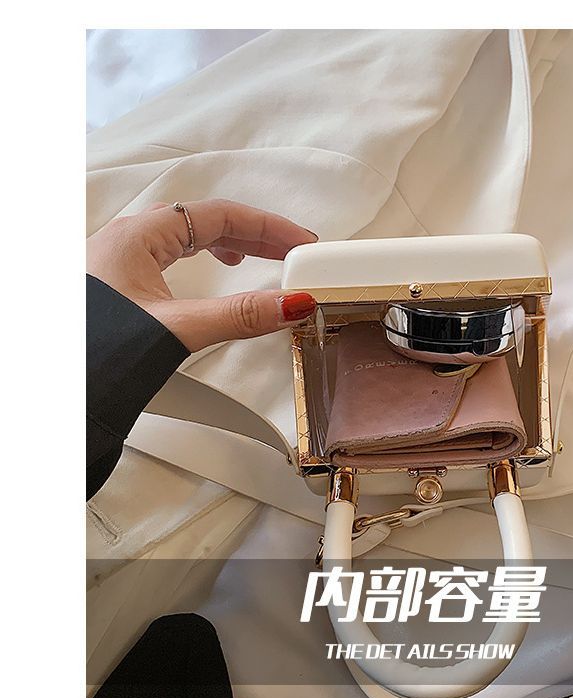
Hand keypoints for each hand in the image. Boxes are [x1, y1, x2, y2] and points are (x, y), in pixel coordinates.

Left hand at [86, 199, 317, 351]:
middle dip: (256, 235)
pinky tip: (217, 273)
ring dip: (232, 245)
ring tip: (263, 257)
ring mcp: (122, 260)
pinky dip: (206, 258)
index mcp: (139, 237)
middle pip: (207, 222)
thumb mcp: (177, 328)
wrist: (55, 390)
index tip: (300, 241)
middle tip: (293, 251)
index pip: (220, 215)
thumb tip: (290, 303)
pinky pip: (173, 255)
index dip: (267, 226)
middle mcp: (129, 241)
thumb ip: (239, 316)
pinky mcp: (121, 282)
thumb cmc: (91, 351)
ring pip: (189, 237)